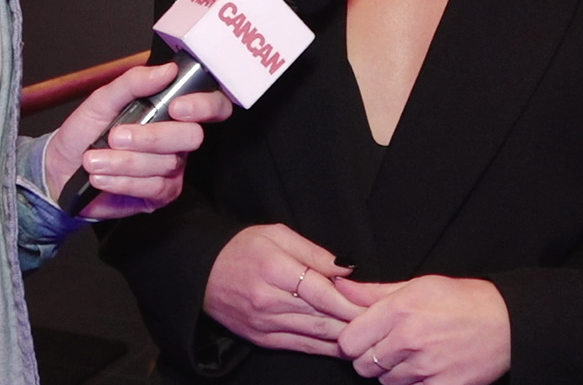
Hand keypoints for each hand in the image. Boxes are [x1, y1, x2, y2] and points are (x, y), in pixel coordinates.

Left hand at [43, 62, 232, 219]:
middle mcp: (176, 139)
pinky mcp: (160, 195)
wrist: (62, 169)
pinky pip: (152, 187)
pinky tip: (102, 177)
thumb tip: (166, 70)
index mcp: (169, 111)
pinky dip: (122, 181)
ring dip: (124, 162)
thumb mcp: (101, 100)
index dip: (204, 105)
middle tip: (115, 136)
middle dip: (151, 137)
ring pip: (166, 164)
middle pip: (190, 137)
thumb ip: (132, 82)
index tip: (176, 107)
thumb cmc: (84, 133)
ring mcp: (171, 168)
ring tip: (94, 160)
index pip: (211, 106)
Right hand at [204, 224, 362, 356]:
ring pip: (314, 334)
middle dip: (354, 321)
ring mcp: (264, 324)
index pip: (321, 291)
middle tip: (382, 322)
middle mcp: (268, 300)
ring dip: (344, 336)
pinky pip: (301, 346)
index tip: (374, 303)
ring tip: (370, 335)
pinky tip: (344, 346)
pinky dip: (325, 347)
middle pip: (322, 315)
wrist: (201, 273)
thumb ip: (314, 252)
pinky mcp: (262, 339)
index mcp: (274, 269)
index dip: (350, 300)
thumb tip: (348, 268)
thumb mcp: (277, 234)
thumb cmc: (241, 248)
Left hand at [336, 275, 509, 383]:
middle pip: (363, 364)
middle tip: (390, 346)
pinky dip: (414, 384)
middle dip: (371, 357)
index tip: (364, 337)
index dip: (353, 340)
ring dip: (393, 372)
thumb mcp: (417, 285)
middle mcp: (408, 339)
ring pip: (385, 381)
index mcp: (398, 310)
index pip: (349, 341)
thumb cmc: (462, 300)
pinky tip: (427, 369)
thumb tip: (341, 286)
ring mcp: (425, 366)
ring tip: (414, 355)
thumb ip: (374, 292)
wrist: (507, 323)